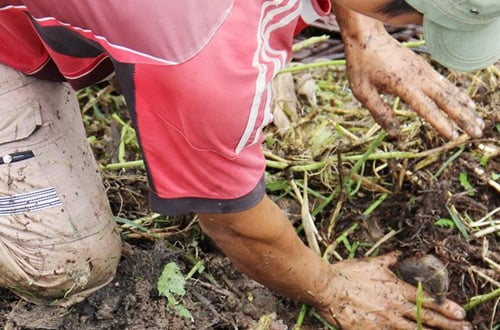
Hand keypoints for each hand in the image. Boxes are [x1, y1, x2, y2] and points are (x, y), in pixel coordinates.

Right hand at [316, 252, 471, 329]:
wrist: (328, 287)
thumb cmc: (348, 274)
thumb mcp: (371, 263)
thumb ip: (388, 260)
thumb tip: (399, 253)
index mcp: (395, 289)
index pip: (426, 299)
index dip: (445, 306)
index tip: (461, 312)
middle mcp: (395, 306)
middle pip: (427, 318)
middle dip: (448, 324)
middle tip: (465, 328)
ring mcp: (385, 321)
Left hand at [334, 4, 484, 139]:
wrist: (367, 38)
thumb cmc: (362, 66)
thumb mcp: (363, 92)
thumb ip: (380, 112)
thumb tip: (394, 133)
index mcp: (403, 86)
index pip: (426, 108)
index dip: (440, 123)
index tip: (453, 136)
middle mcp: (418, 78)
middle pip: (446, 101)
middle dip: (463, 118)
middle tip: (477, 133)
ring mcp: (423, 71)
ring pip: (450, 92)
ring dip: (466, 108)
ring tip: (479, 123)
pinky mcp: (424, 67)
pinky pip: (445, 83)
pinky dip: (458, 94)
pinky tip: (468, 104)